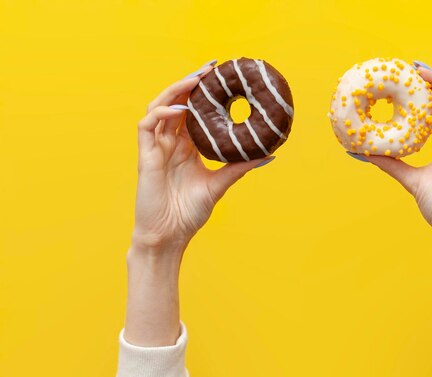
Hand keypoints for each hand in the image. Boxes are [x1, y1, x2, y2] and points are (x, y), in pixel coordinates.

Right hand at [133, 66, 270, 250]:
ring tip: (196, 79)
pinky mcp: (145, 156)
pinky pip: (147, 125)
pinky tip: (180, 109)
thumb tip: (269, 155)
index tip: (222, 77)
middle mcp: (170, 142)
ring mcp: (156, 147)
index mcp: (186, 146)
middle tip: (211, 68)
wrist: (169, 236)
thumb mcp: (220, 184)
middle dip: (191, 82)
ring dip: (176, 90)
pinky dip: (163, 113)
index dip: (203, 92)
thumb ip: (240, 167)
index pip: (192, 110)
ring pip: (160, 106)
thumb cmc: (189, 213)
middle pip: (176, 102)